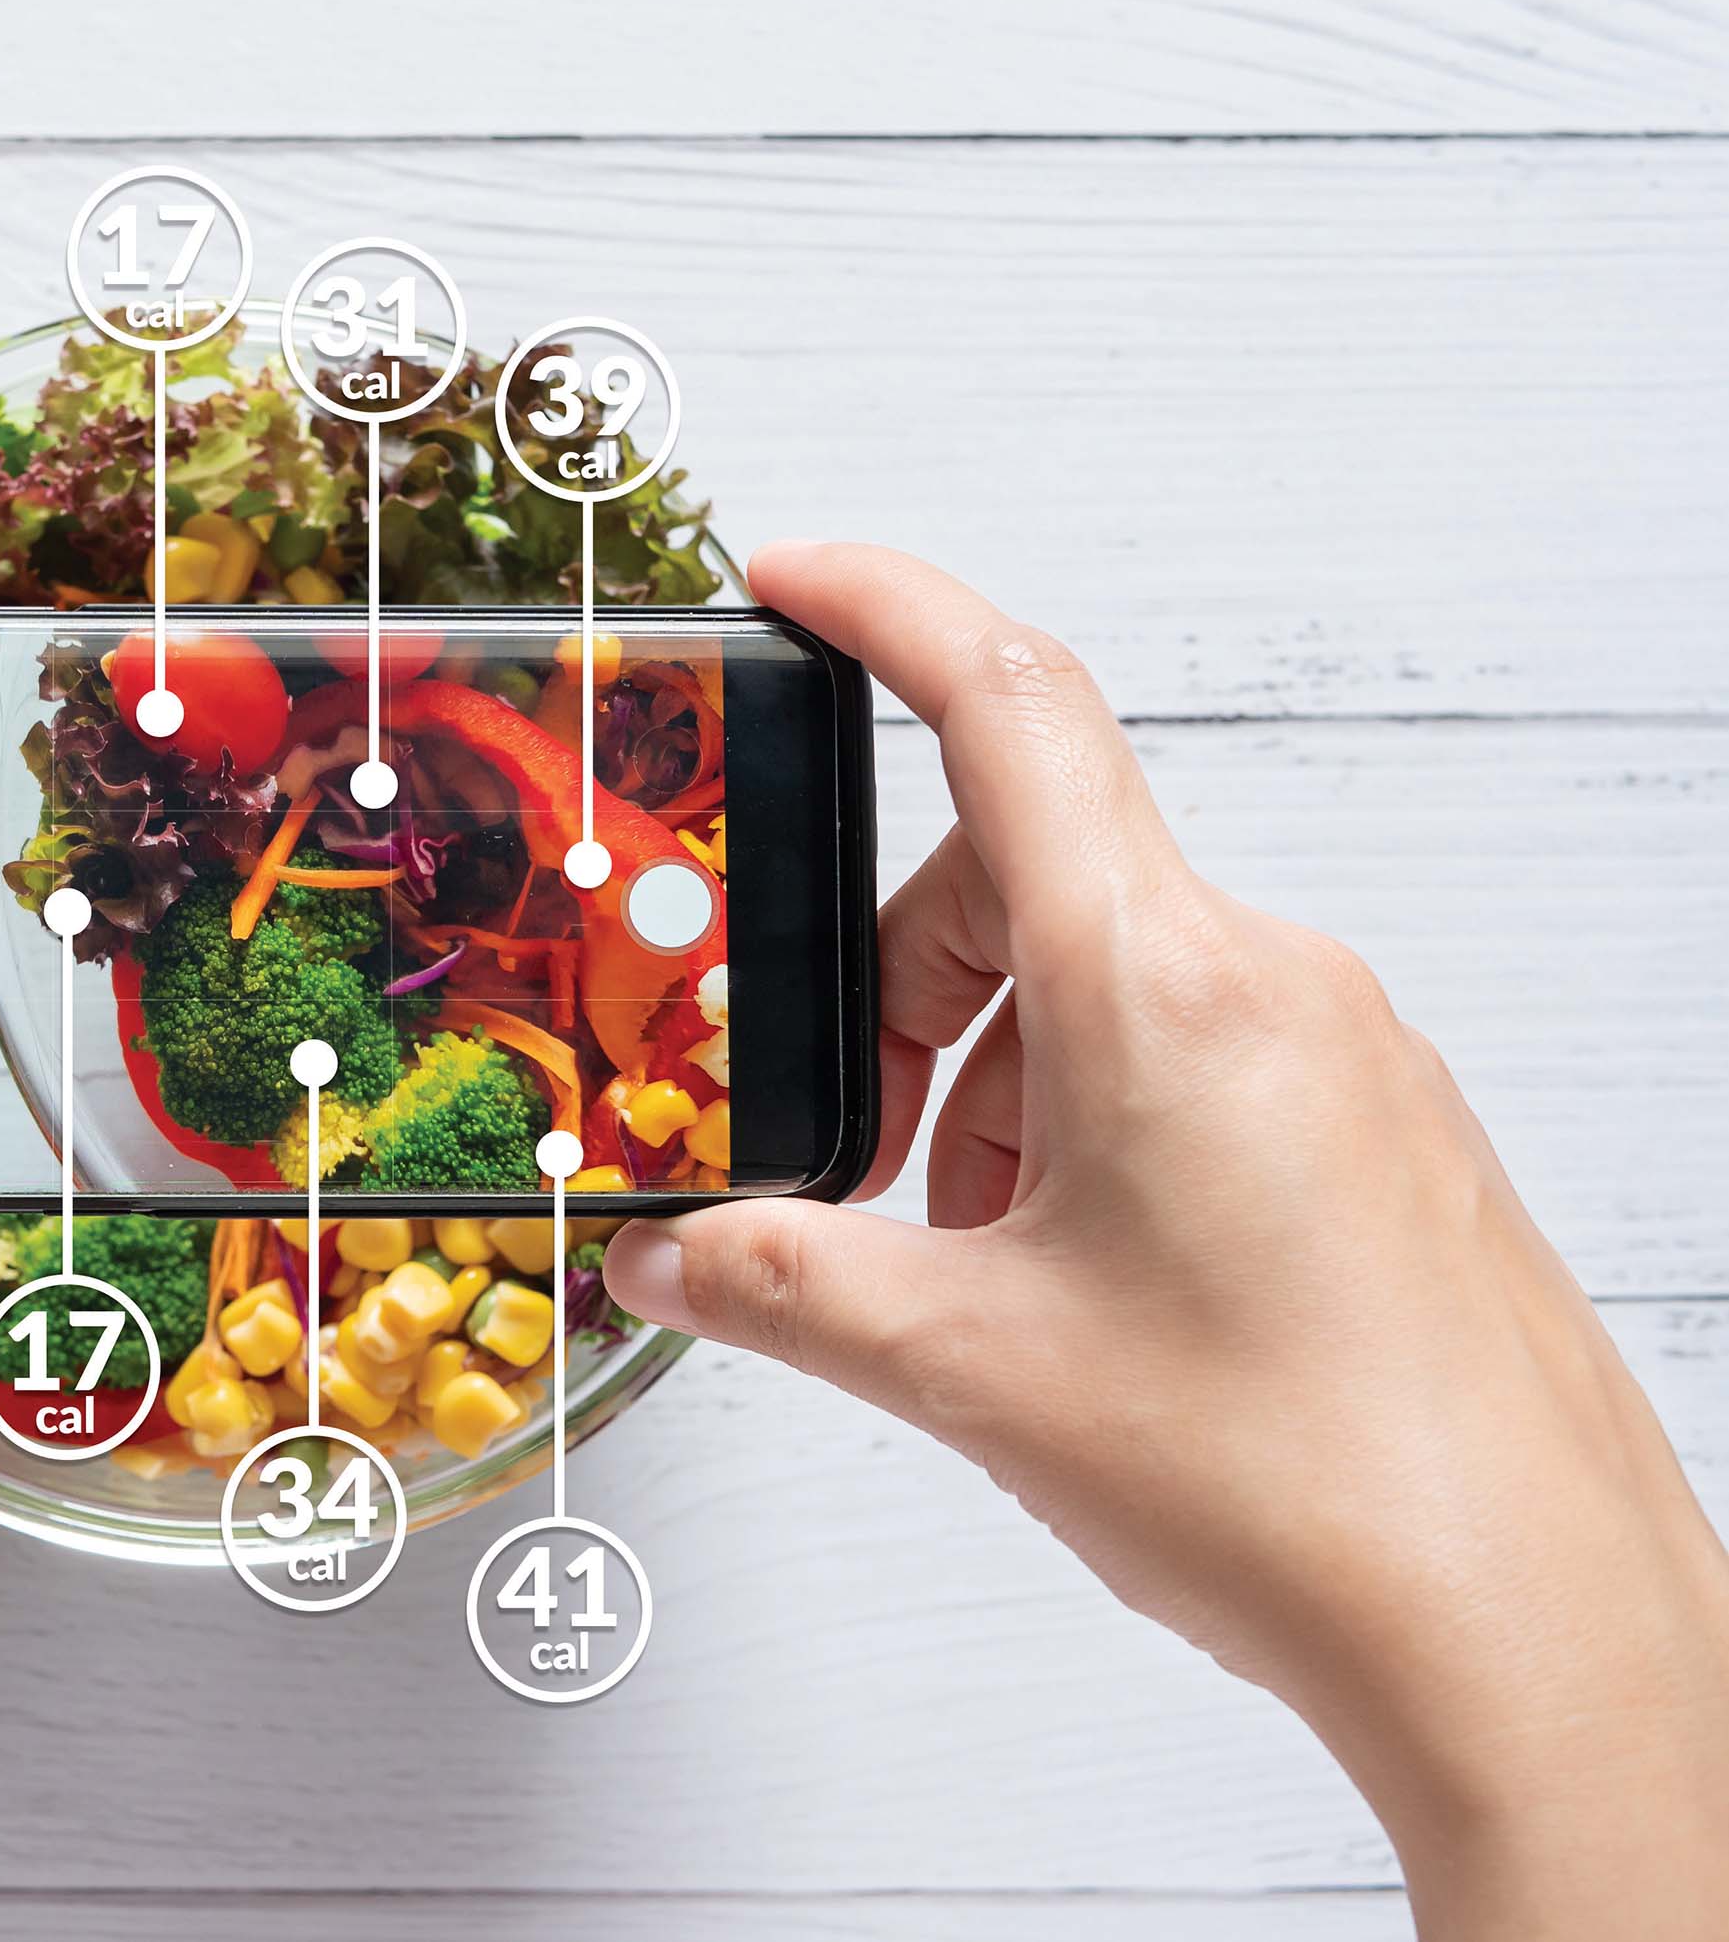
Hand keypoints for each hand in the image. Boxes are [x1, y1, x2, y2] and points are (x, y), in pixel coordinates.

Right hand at [606, 543, 1728, 1935]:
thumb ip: (784, 1283)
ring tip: (972, 1265)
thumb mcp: (970, 1368)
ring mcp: (1342, 1048)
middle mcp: (1268, 977)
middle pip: (1025, 873)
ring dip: (993, 1081)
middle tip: (850, 1153)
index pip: (1005, 703)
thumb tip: (674, 1258)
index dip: (882, 608)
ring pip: (1106, 978)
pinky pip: (1194, 1052)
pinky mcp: (1381, 1126)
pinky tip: (1072, 1286)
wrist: (1533, 1631)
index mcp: (1159, 981)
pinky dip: (1089, 1123)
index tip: (792, 576)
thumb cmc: (1296, 1483)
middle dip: (902, 988)